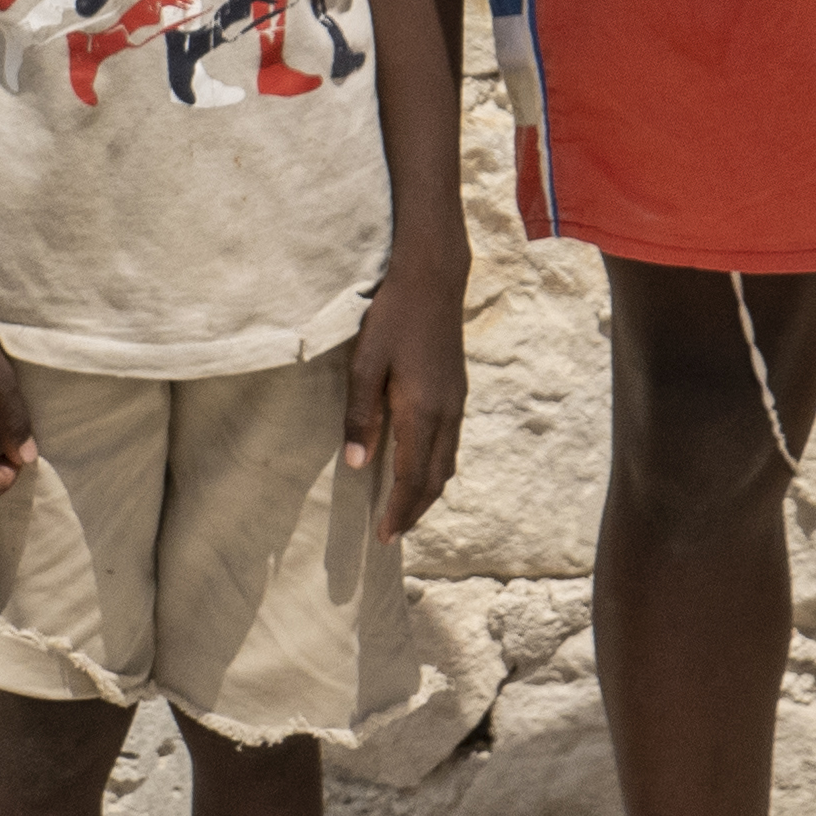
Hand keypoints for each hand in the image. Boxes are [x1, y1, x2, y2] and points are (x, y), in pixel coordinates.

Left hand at [345, 252, 470, 540]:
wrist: (433, 279)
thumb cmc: (392, 316)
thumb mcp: (365, 364)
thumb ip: (360, 416)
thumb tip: (357, 465)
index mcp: (422, 411)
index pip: (413, 478)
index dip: (399, 511)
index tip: (383, 537)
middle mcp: (446, 414)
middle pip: (436, 479)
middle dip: (416, 511)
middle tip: (393, 533)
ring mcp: (457, 402)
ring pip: (448, 463)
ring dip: (428, 492)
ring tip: (405, 509)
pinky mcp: (457, 391)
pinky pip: (451, 444)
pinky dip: (437, 468)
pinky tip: (421, 467)